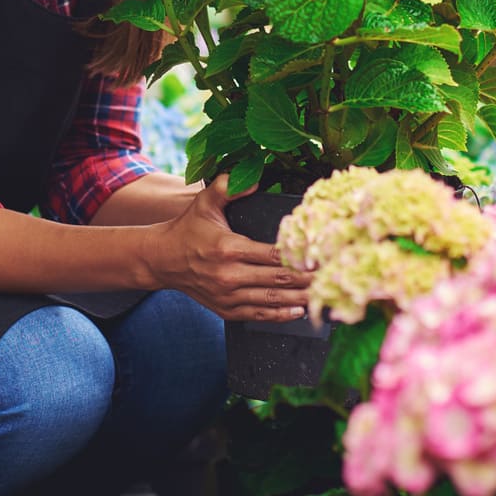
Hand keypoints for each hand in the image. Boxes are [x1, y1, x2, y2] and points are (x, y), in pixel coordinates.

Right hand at [149, 175, 312, 321]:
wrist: (163, 259)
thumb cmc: (188, 229)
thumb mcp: (205, 203)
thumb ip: (227, 187)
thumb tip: (253, 181)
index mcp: (228, 248)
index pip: (272, 254)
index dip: (299, 256)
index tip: (321, 255)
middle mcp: (229, 275)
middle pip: (278, 279)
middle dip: (308, 279)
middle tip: (332, 275)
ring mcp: (228, 295)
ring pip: (272, 300)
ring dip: (300, 299)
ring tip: (322, 295)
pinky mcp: (226, 309)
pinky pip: (258, 315)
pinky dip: (280, 314)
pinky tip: (298, 310)